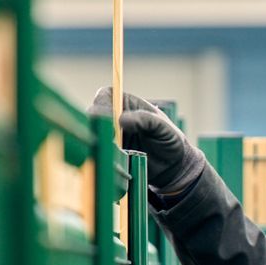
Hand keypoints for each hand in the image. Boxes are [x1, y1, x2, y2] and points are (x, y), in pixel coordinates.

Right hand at [87, 87, 206, 194]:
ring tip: (121, 154)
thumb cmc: (170, 141)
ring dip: (102, 145)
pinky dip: (105, 159)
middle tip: (112, 141)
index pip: (106, 96)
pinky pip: (99, 154)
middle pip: (93, 116)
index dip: (102, 105)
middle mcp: (114, 118)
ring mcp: (109, 137)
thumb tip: (122, 119)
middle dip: (98, 127)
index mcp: (126, 103)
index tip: (109, 121)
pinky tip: (119, 164)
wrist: (172, 168)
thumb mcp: (163, 128)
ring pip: (94, 136)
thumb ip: (146, 120)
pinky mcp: (109, 154)